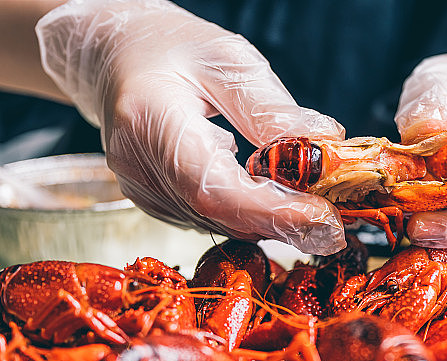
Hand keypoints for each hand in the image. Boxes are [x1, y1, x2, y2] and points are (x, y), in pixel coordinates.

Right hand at [36, 0, 346, 254]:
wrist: (114, 56)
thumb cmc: (169, 48)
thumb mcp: (227, 60)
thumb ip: (271, 108)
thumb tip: (324, 145)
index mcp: (149, 121)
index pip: (213, 188)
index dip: (271, 210)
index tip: (322, 217)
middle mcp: (138, 167)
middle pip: (218, 216)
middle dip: (281, 223)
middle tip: (332, 225)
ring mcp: (141, 190)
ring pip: (217, 224)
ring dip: (268, 221)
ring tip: (308, 205)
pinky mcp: (153, 202)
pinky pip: (208, 219)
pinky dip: (247, 214)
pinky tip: (268, 195)